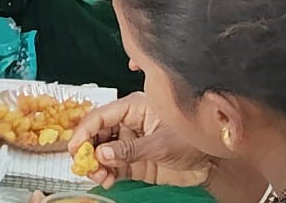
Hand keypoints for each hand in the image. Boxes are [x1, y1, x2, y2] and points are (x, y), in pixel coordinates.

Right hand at [67, 95, 211, 189]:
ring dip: (96, 163)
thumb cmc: (191, 140)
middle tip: (84, 164)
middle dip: (88, 148)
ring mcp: (131, 142)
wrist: (210, 162)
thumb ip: (131, 150)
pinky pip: (113, 166)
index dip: (85, 129)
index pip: (102, 114)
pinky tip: (106, 180)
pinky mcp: (134, 161)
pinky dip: (106, 173)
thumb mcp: (160, 143)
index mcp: (135, 106)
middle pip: (98, 132)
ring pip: (103, 150)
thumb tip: (103, 153)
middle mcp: (129, 122)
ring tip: (98, 175)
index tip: (75, 146)